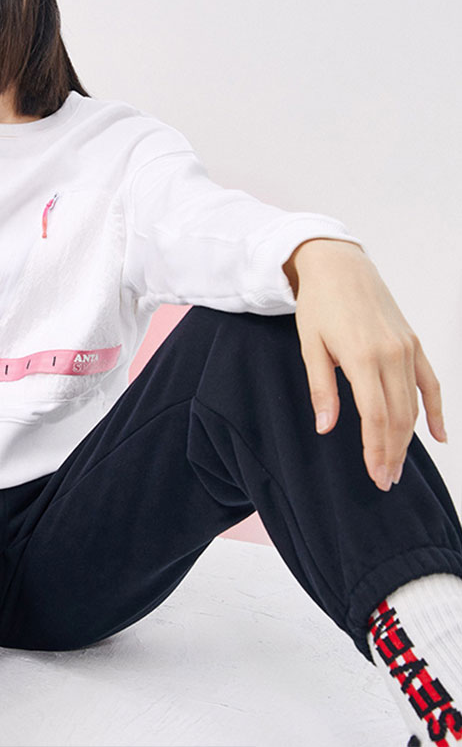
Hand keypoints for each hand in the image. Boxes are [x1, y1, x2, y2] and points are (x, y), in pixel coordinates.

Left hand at [283, 238, 446, 491]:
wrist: (340, 266)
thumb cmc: (318, 306)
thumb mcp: (310, 346)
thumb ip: (321, 388)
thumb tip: (325, 429)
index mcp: (363, 358)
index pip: (375, 417)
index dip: (376, 450)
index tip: (375, 477)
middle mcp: (392, 355)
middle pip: (398, 417)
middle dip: (393, 453)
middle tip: (386, 482)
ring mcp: (408, 349)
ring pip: (414, 405)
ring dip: (408, 439)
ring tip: (399, 466)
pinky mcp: (413, 344)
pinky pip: (430, 383)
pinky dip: (435, 410)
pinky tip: (437, 436)